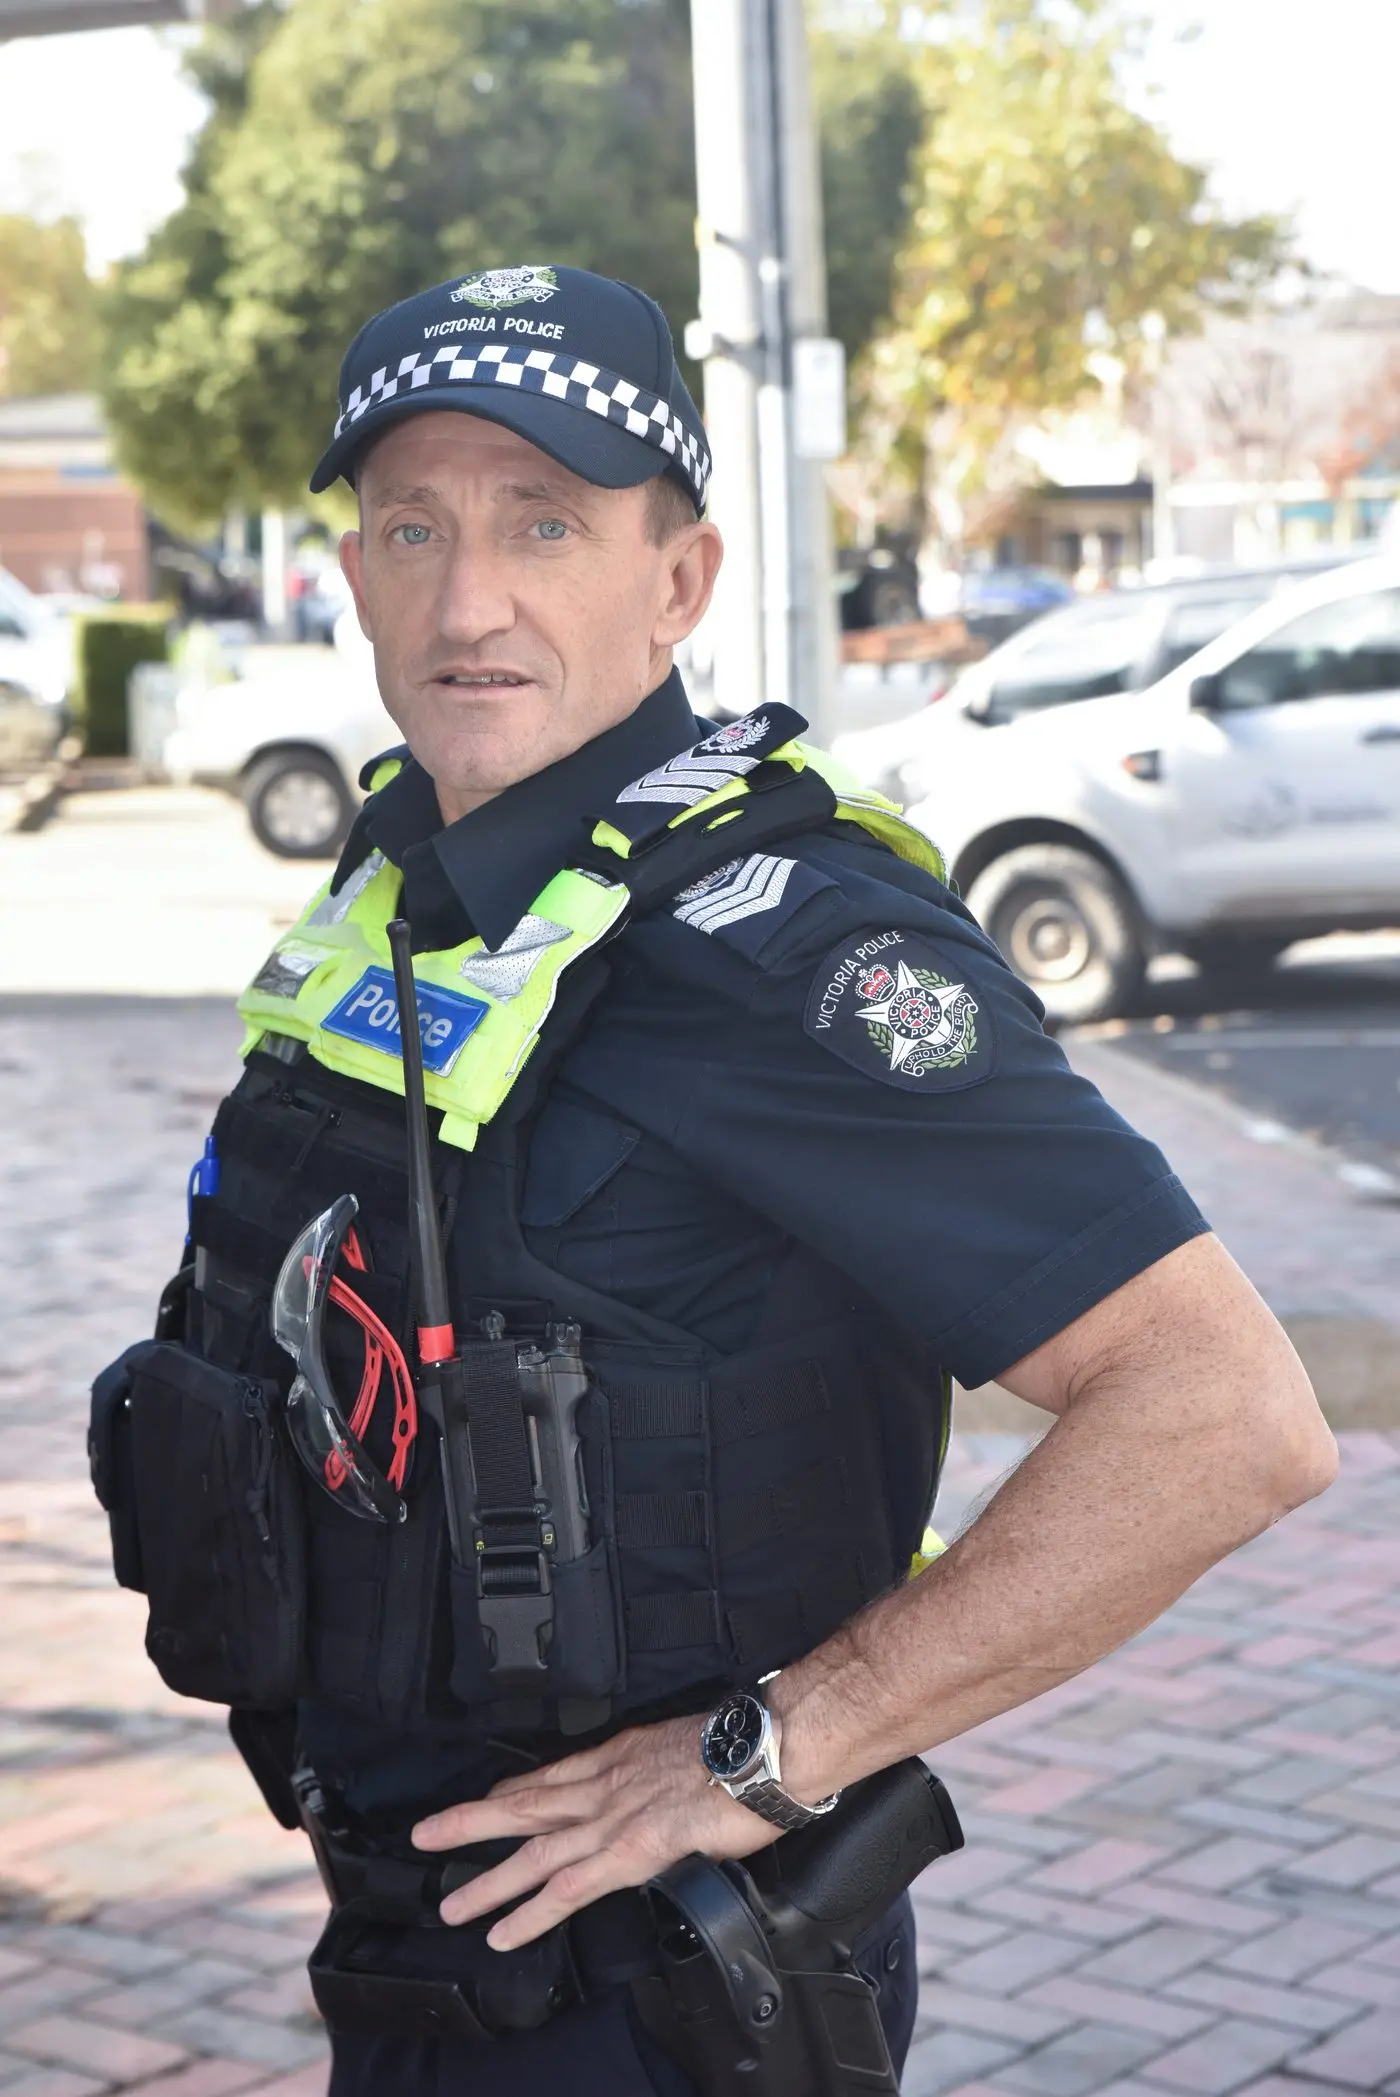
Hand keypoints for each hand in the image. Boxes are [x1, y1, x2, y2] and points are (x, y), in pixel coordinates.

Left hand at [411, 1715, 781, 1949]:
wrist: (762, 1751)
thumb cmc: (742, 1748)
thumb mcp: (688, 1744)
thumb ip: (662, 1770)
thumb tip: (664, 1785)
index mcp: (621, 1756)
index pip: (554, 1774)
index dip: (515, 1789)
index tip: (487, 1798)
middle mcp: (605, 1784)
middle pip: (525, 1805)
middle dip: (472, 1822)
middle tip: (425, 1836)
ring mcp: (611, 1819)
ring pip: (533, 1851)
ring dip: (487, 1878)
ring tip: (450, 1903)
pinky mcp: (628, 1853)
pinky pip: (568, 1889)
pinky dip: (531, 1913)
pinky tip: (504, 1932)